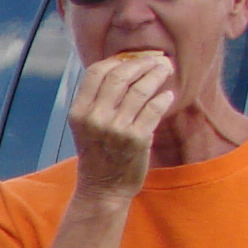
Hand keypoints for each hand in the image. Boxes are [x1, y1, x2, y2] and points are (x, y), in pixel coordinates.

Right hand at [66, 50, 176, 199]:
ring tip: (166, 70)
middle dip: (142, 63)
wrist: (103, 189)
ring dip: (156, 75)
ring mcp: (116, 128)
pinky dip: (164, 98)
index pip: (96, 72)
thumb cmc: (98, 155)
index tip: (133, 58)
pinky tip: (168, 95)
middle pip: (120, 76)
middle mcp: (95, 118)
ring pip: (140, 89)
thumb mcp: (86, 126)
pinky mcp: (137, 139)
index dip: (117, 60)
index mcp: (79, 111)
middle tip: (157, 60)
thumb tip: (123, 67)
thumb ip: (97, 100)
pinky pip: (154, 108)